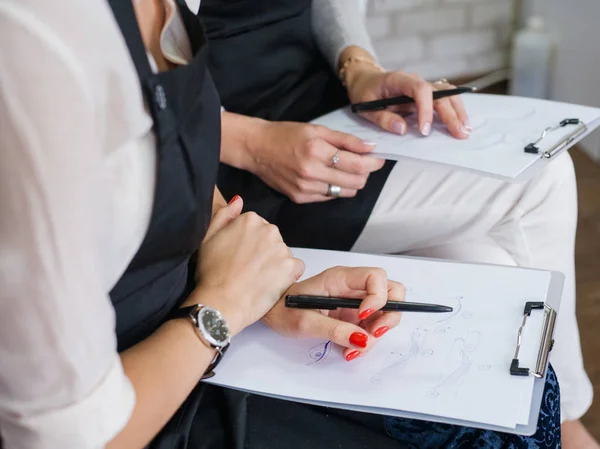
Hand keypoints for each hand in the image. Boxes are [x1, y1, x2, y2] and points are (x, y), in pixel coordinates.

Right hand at [188, 196, 304, 335]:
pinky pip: (295, 268)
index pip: (256, 227)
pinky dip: (287, 276)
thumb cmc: (211, 274)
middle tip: (248, 270)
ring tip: (257, 280)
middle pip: (271, 239)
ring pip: (282, 253)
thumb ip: (224, 215)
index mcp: (250, 219)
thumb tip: (238, 200)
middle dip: (263, 252)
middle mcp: (269, 229)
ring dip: (275, 264)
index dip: (248, 244)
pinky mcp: (291, 267)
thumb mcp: (207, 237)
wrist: (221, 303)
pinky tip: (270, 285)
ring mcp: (281, 248)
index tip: (239, 257)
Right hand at [246, 121, 384, 203]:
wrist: (257, 148)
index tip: (378, 159)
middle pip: (355, 182)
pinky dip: (334, 187)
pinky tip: (327, 176)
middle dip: (365, 173)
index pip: (357, 164)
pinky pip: (328, 196)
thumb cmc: (286, 135)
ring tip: (344, 169)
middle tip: (363, 163)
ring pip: (344, 192)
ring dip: (351, 182)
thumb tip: (370, 147)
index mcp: (317, 152)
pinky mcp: (300, 198)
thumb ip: (346, 140)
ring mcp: (305, 188)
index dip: (373, 163)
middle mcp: (311, 173)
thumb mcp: (317, 130)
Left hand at [262, 266, 404, 360]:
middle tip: (374, 333)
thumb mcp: (306, 322)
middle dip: (389, 315)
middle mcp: (352, 287)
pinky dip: (367, 340)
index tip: (364, 316)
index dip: (378, 297)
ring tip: (354, 348)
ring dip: (377, 332)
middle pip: (391, 291)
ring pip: (386, 311)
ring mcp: (355, 301)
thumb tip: (363, 340)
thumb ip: (335, 330)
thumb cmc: (284, 309)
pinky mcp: (353, 315)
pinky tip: (350, 349)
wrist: (273, 313)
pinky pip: (372, 326)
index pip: (376, 277)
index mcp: (340, 278)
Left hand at [343, 57, 470, 138]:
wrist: (365, 79)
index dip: (425, 110)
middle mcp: (415, 81)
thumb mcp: (366, 107)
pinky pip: (444, 98)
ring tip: (465, 129)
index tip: (424, 131)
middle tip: (459, 133)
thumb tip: (402, 129)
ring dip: (457, 111)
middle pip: (439, 93)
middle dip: (450, 114)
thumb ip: (383, 118)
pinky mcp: (426, 94)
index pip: (420, 90)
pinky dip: (454, 109)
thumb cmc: (364, 92)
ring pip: (447, 94)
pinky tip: (461, 122)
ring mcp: (422, 86)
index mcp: (399, 80)